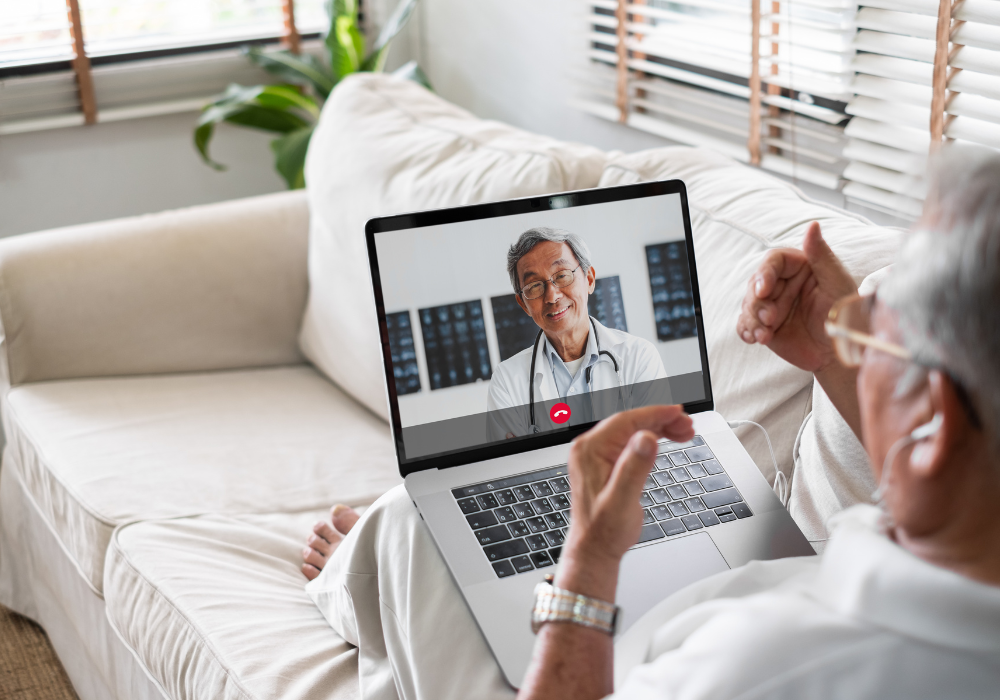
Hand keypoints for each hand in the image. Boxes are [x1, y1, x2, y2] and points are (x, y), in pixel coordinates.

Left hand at [558, 406, 693, 600]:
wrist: (594, 548)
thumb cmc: (604, 530)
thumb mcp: (622, 500)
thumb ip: (634, 468)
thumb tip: (646, 439)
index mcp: (590, 451)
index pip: (626, 420)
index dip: (655, 414)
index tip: (678, 412)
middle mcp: (590, 449)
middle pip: (631, 423)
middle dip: (661, 420)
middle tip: (688, 425)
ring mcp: (597, 455)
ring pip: (632, 431)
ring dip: (659, 428)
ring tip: (684, 432)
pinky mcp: (605, 463)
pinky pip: (630, 442)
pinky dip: (650, 439)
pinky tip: (666, 440)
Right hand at [736, 222, 855, 373]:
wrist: (840, 351)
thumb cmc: (844, 314)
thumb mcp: (836, 282)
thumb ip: (821, 255)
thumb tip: (813, 225)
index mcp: (799, 268)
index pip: (773, 261)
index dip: (764, 273)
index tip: (763, 290)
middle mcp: (783, 285)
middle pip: (755, 284)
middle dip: (757, 303)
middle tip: (769, 318)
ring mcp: (772, 305)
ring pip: (748, 304)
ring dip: (752, 319)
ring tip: (764, 334)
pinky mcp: (765, 326)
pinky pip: (745, 324)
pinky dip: (746, 330)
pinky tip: (753, 338)